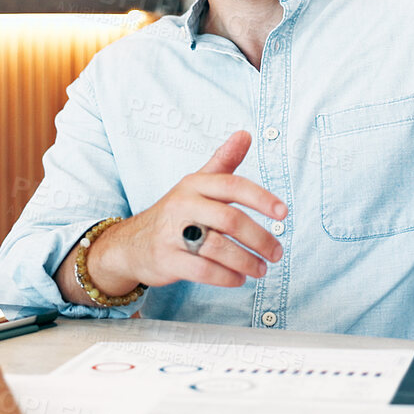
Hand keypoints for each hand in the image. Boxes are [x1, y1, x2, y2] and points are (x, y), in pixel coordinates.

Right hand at [85, 130, 285, 295]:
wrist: (130, 243)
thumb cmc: (174, 212)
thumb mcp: (196, 183)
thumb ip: (223, 161)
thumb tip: (245, 134)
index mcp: (194, 184)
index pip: (233, 185)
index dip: (261, 198)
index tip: (283, 213)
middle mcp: (182, 205)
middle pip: (230, 219)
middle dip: (260, 238)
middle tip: (277, 252)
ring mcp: (172, 233)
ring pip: (218, 248)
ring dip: (247, 261)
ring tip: (262, 269)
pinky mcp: (167, 259)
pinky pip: (203, 270)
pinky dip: (226, 277)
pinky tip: (239, 279)